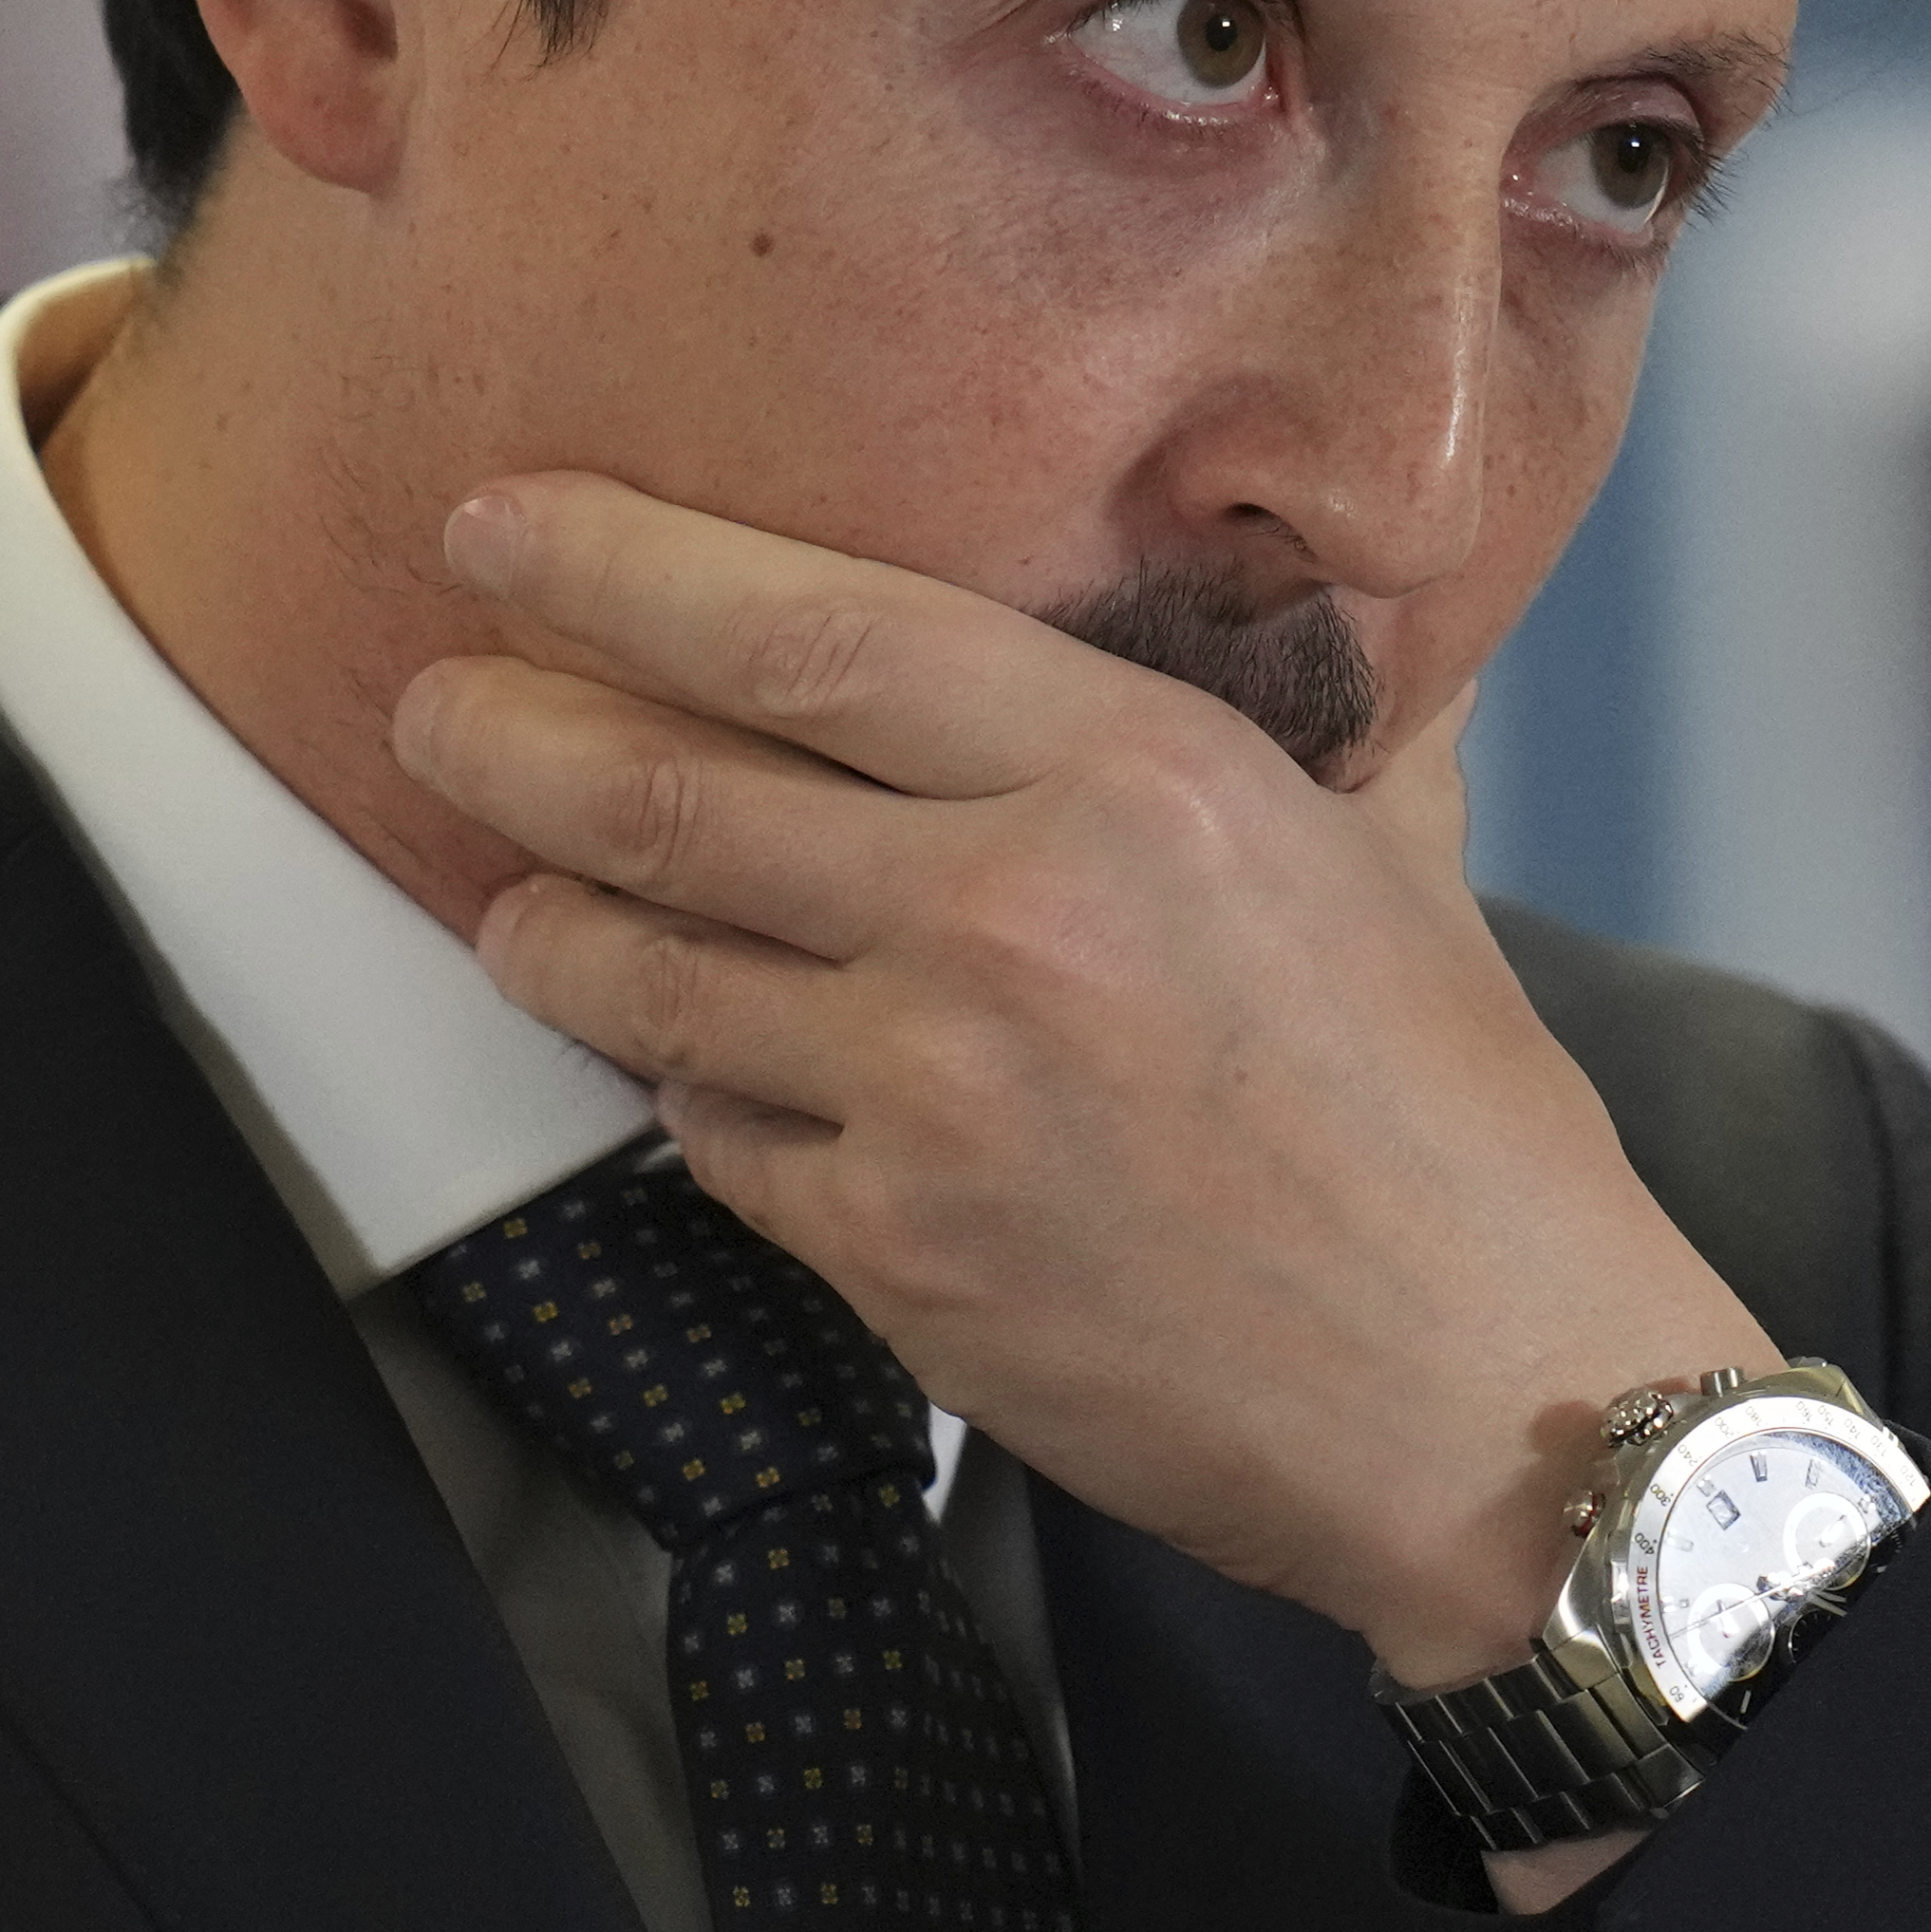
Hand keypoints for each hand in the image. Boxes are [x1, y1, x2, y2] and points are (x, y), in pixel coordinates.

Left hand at [393, 471, 1774, 1696]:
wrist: (1495, 1407)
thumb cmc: (1462, 1132)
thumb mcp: (1398, 862)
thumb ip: (1311, 715)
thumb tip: (1287, 599)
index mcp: (1141, 778)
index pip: (811, 629)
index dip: (621, 566)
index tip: (508, 525)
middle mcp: (1015, 915)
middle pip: (671, 787)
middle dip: (509, 731)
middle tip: (435, 701)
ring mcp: (937, 1095)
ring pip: (647, 976)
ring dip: (547, 923)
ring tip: (514, 893)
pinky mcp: (894, 1258)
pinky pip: (719, 1141)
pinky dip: (687, 1097)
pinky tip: (691, 1075)